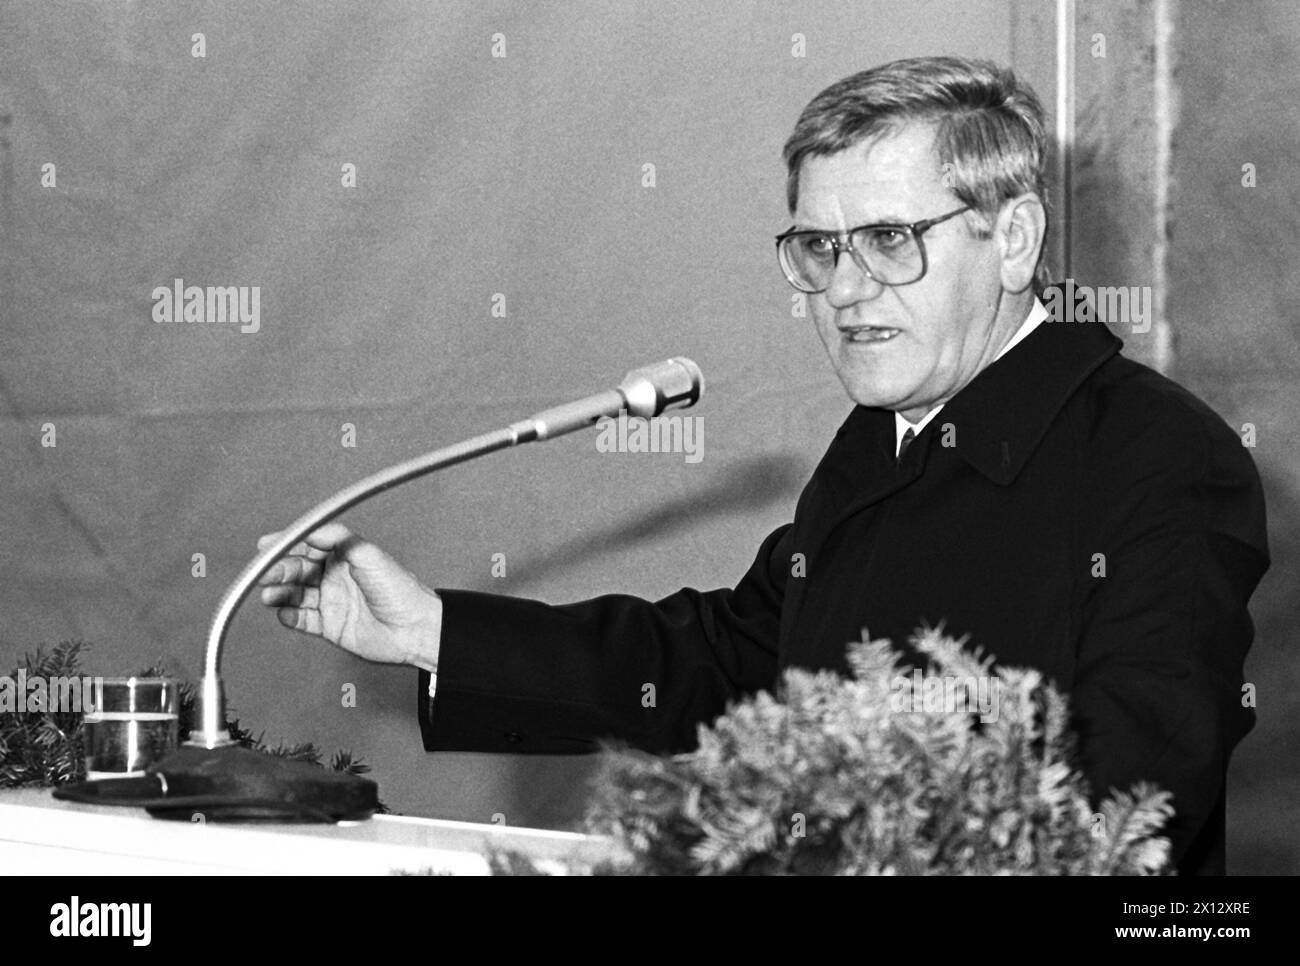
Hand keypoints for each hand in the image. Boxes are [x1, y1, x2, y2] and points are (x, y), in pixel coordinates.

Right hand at [256, 522, 440, 670]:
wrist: (414, 629)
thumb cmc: (401, 590)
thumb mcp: (369, 555)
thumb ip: (339, 539)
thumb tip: (313, 529)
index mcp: (344, 557)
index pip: (308, 547)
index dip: (287, 545)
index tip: (267, 545)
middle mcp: (335, 578)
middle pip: (298, 570)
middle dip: (279, 570)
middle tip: (266, 573)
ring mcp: (331, 602)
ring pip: (295, 595)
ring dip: (279, 593)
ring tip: (270, 594)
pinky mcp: (330, 626)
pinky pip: (302, 620)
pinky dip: (290, 616)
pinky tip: (285, 612)